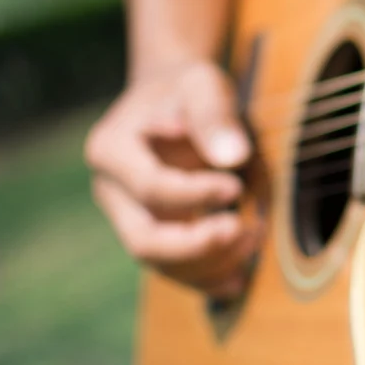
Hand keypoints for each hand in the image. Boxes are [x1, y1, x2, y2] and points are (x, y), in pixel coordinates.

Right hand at [85, 59, 260, 298]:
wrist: (177, 100)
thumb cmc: (190, 90)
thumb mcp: (204, 85)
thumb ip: (215, 116)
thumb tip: (232, 157)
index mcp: (110, 149)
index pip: (150, 187)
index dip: (195, 194)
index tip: (237, 186)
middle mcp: (110, 191)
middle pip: (143, 239)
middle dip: (195, 246)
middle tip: (242, 232)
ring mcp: (127, 218)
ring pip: (160, 263)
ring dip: (208, 264)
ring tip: (254, 240)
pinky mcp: (151, 235)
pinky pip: (173, 270)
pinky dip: (206, 278)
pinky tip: (239, 278)